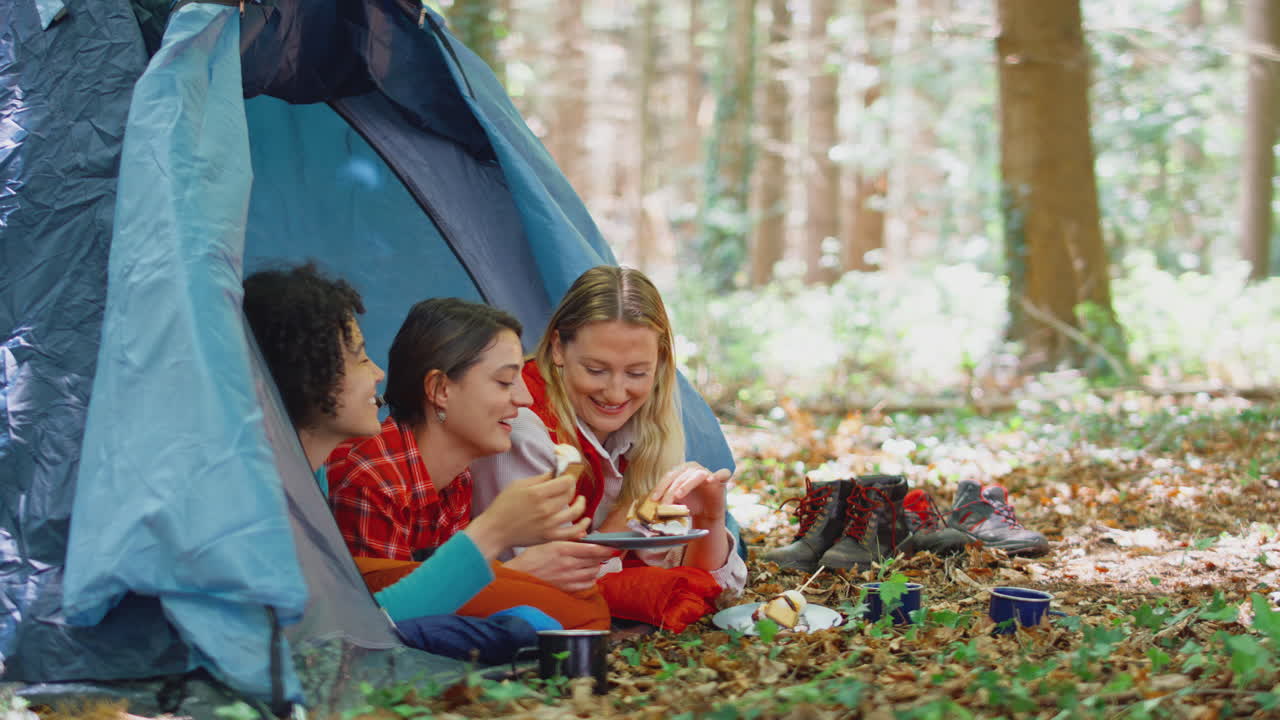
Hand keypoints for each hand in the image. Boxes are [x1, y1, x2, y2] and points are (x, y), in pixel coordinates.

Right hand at [466, 472, 588, 559]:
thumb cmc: (504, 506)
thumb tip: (557, 471)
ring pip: (575, 511)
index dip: (569, 477)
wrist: (495, 530)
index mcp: (537, 493)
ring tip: (580, 499)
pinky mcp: (550, 536)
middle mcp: (545, 509)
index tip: (567, 476)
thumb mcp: (519, 485)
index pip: (566, 481)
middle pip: (570, 494)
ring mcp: (549, 524)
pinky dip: (583, 526)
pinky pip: (572, 532)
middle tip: (568, 486)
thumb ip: (540, 478)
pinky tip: (586, 520)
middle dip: (572, 488)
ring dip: (581, 503)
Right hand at [504, 541, 616, 592]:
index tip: (612, 546)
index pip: (592, 549)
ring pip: (593, 572)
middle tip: (601, 553)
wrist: (519, 575)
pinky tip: (587, 575)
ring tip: (593, 563)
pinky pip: (587, 584)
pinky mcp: (567, 588)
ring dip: (596, 567)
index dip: (605, 548)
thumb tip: (584, 539)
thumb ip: (567, 541)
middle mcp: (568, 564)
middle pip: (595, 561)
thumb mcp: (549, 542)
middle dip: (601, 557)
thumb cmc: (532, 557)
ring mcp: (568, 578)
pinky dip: (591, 579)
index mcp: (563, 549)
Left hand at [650, 462, 731, 520]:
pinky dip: (718, 475)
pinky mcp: (720, 478)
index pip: (669, 476)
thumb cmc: (690, 503)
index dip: (660, 487)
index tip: (654, 499)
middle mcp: (693, 468)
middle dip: (670, 491)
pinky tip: (711, 480)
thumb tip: (651, 505)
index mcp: (681, 470)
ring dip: (686, 485)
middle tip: (665, 504)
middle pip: (680, 477)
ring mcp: (707, 472)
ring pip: (695, 476)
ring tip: (679, 495)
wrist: (706, 512)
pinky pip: (722, 473)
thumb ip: (666, 500)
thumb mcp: (675, 502)